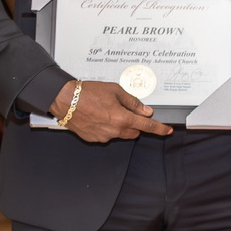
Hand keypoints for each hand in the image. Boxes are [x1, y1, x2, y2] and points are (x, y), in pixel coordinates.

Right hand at [51, 80, 169, 142]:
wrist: (64, 99)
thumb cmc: (87, 93)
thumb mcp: (115, 91)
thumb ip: (133, 102)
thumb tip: (146, 111)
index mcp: (122, 118)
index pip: (147, 126)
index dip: (160, 129)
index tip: (167, 130)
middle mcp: (114, 130)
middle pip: (134, 132)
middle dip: (134, 123)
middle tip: (124, 111)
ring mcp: (103, 136)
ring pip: (120, 134)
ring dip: (119, 126)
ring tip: (106, 112)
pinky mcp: (93, 139)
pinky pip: (106, 135)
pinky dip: (106, 128)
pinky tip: (98, 117)